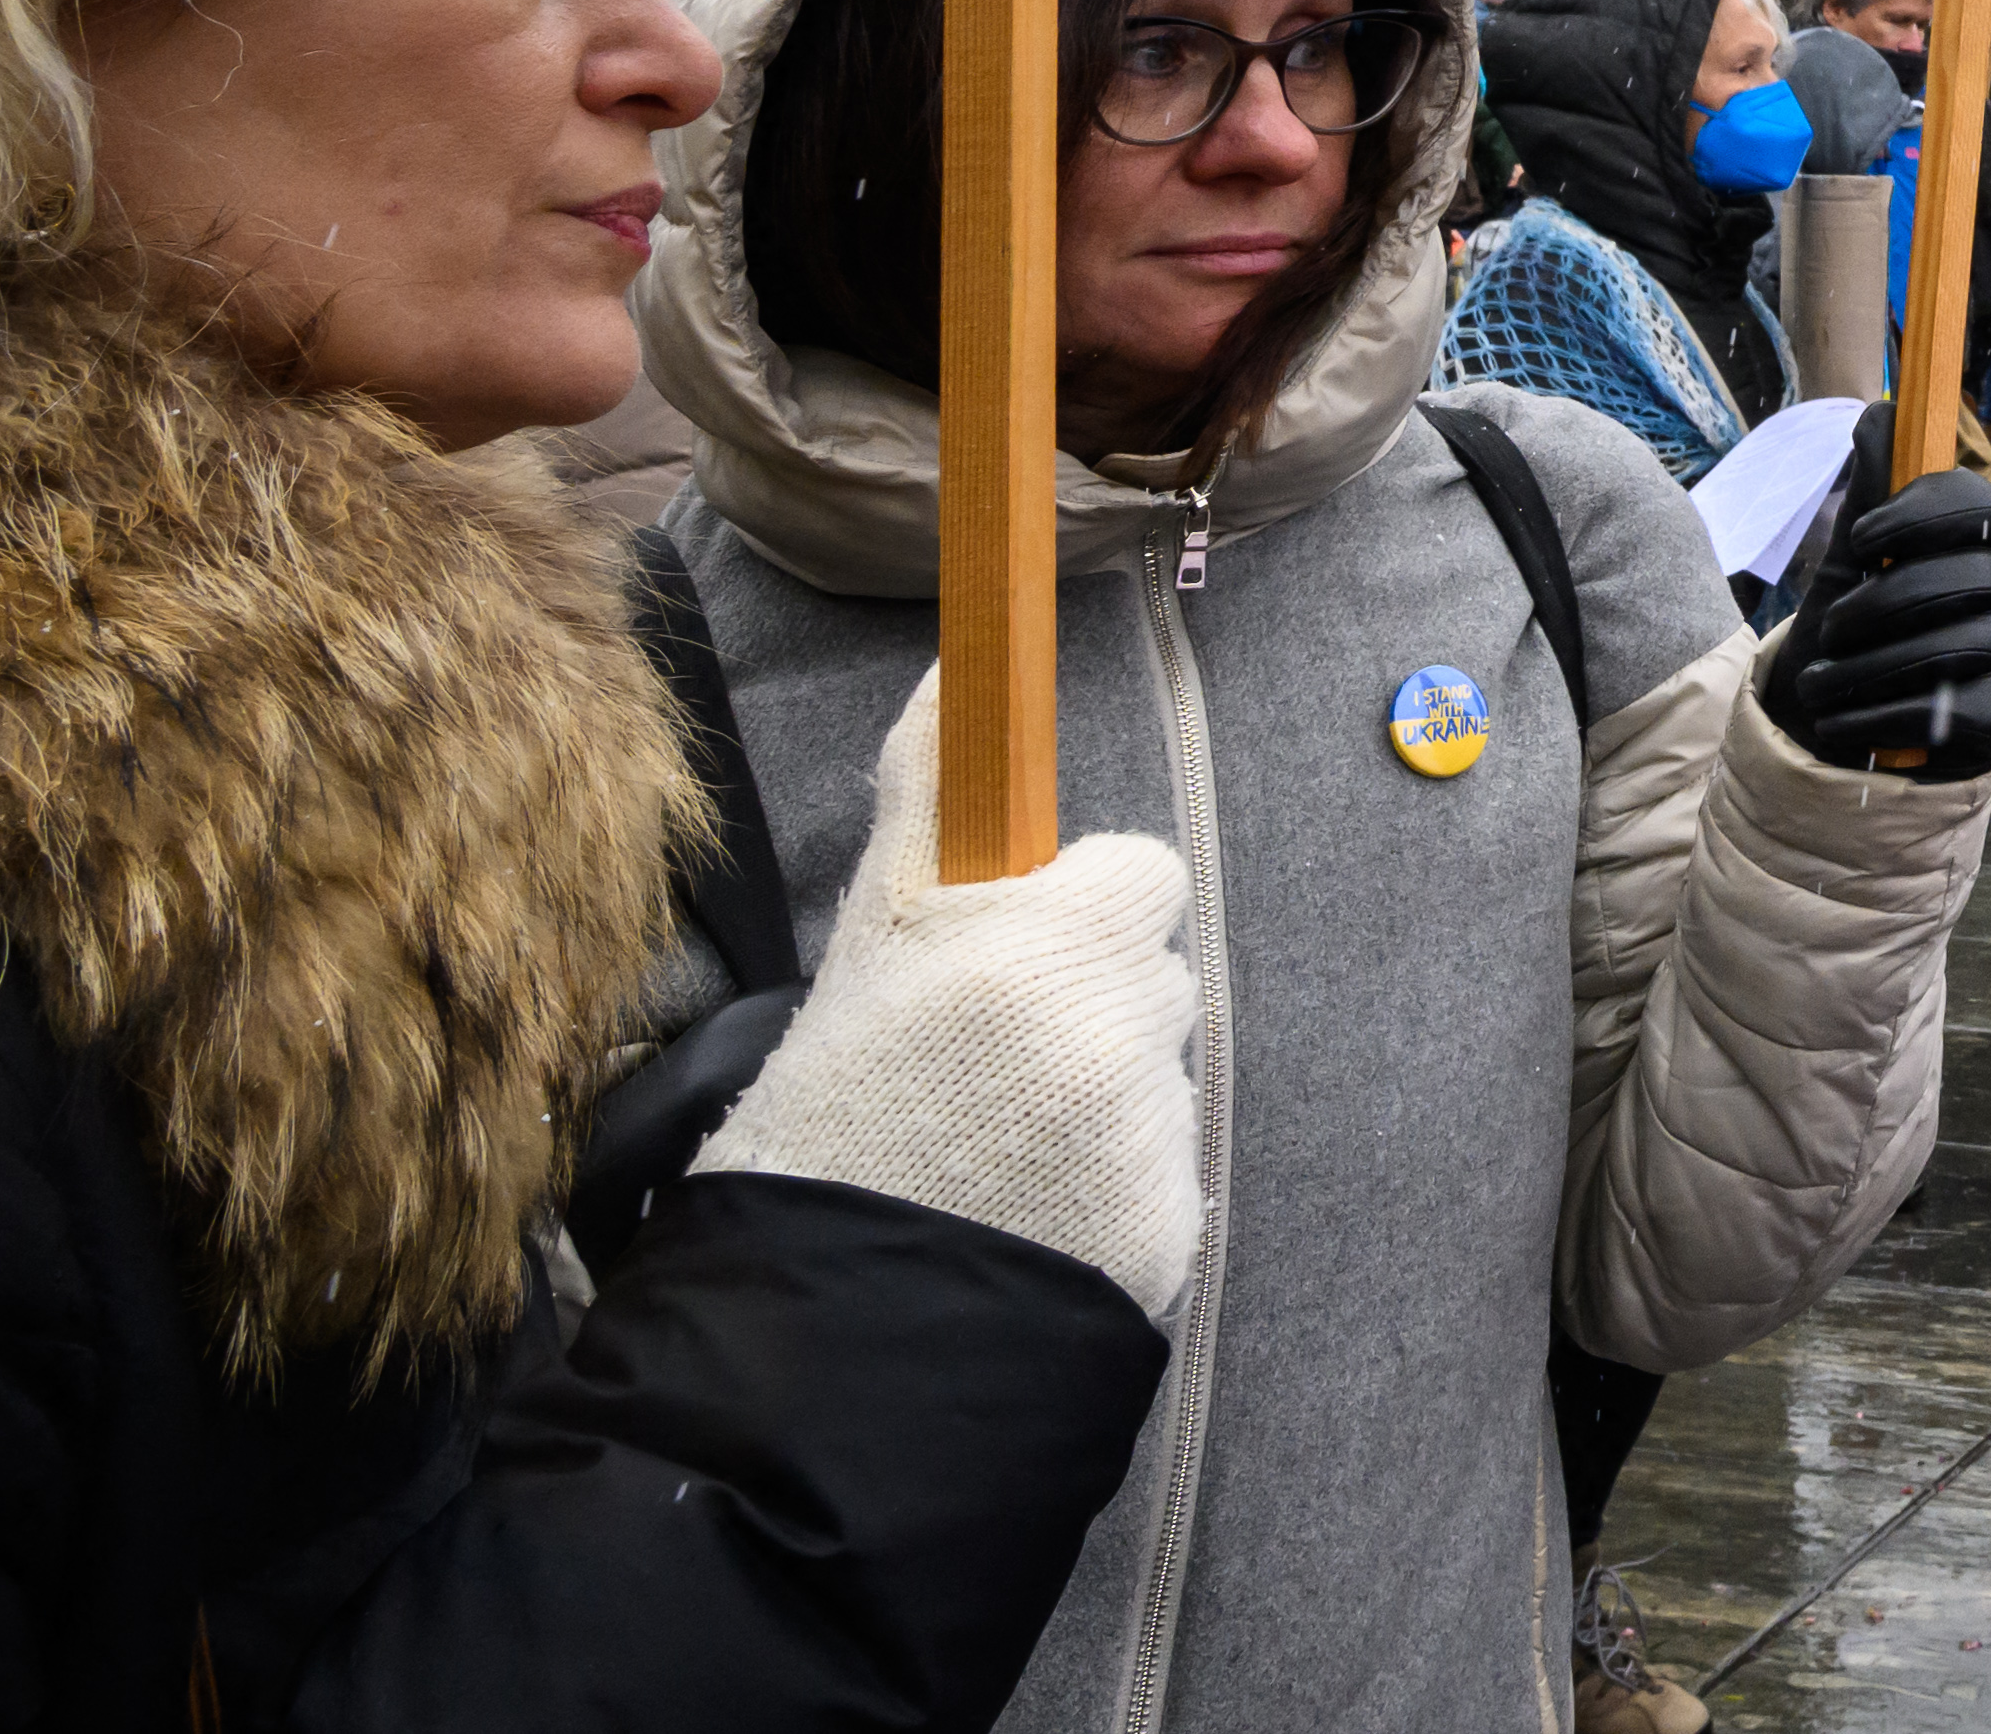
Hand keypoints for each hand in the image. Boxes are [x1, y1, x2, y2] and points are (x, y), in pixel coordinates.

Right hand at [700, 675, 1206, 1316]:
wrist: (820, 1324)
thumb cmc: (832, 1111)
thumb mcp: (870, 941)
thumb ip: (930, 795)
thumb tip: (957, 665)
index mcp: (1049, 942)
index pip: (1142, 875)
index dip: (1079, 909)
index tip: (1018, 954)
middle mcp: (1114, 1026)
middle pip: (1148, 972)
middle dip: (1086, 1002)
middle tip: (983, 1064)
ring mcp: (1148, 1131)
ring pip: (1155, 1071)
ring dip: (1096, 1095)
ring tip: (990, 1148)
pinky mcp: (1170, 1221)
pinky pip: (1162, 1169)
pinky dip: (1108, 1185)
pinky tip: (1025, 1211)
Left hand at [1765, 423, 1990, 776]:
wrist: (1837, 726)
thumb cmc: (1853, 636)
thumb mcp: (1849, 564)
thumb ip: (1869, 494)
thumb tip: (1881, 411)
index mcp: (1975, 547)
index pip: (1981, 505)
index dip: (1923, 514)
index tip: (1864, 538)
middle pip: (1973, 580)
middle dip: (1886, 604)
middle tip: (1834, 628)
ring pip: (1954, 648)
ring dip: (1867, 669)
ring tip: (1818, 683)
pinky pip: (1944, 709)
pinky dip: (1876, 716)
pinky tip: (1837, 720)